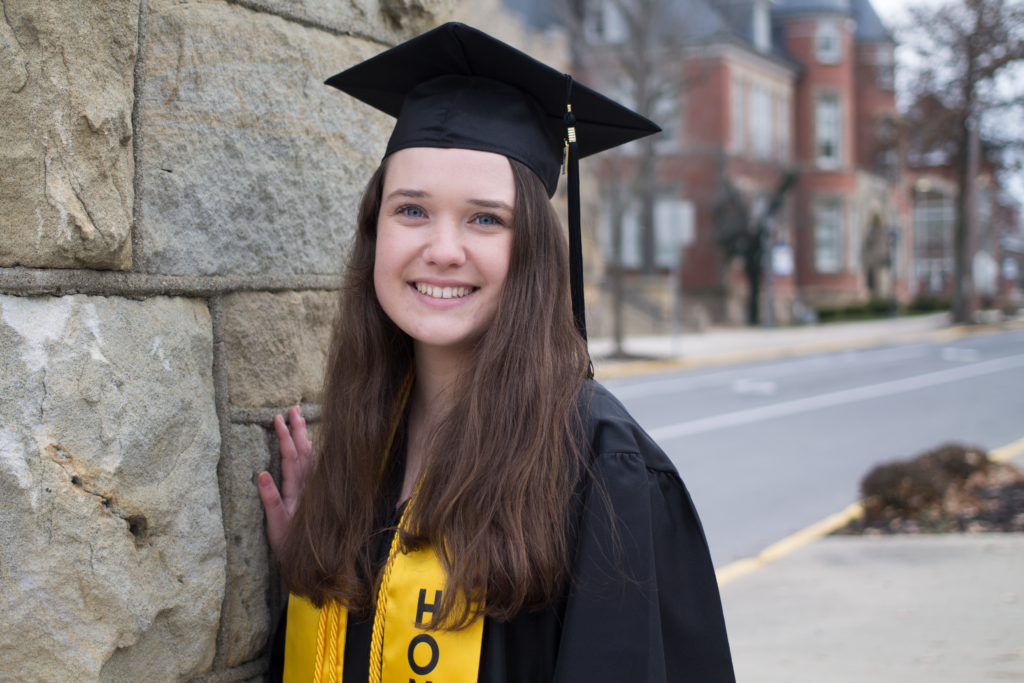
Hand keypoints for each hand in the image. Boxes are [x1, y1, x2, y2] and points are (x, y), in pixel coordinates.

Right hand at [257, 406, 312, 556]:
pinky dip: (310, 455)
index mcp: (296, 493)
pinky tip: (309, 445)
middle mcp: (306, 490)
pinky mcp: (312, 498)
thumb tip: (260, 474)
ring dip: (304, 439)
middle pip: (302, 454)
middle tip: (293, 409)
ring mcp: (311, 493)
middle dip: (297, 431)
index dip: (285, 437)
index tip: (280, 418)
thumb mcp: (275, 528)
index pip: (291, 459)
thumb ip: (270, 501)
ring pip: (309, 460)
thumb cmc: (290, 549)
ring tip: (299, 419)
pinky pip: (314, 470)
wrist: (310, 567)